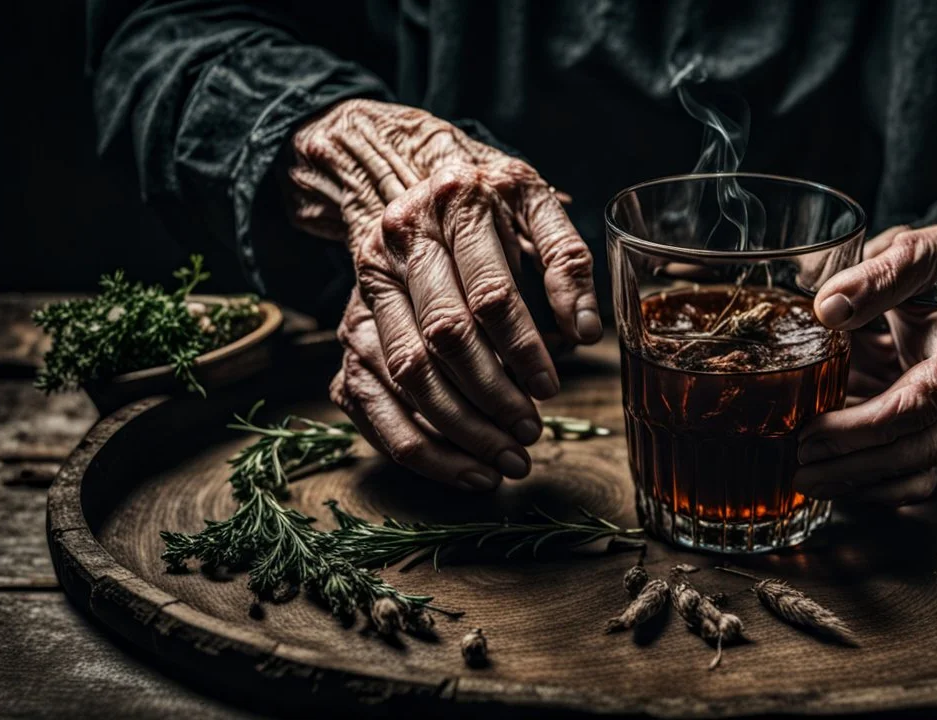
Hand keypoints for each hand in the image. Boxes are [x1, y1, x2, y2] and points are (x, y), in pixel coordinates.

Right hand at [287, 99, 602, 489]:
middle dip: (491, 397)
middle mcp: (396, 247)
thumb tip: (588, 330)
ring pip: (403, 375)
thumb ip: (568, 260)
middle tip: (530, 436)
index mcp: (451, 208)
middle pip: (441, 340)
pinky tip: (459, 470)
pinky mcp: (347, 330)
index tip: (551, 389)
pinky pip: (369, 399)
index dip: (523, 348)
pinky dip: (412, 443)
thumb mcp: (534, 203)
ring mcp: (363, 292)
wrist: (400, 174)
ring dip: (455, 430)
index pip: (489, 294)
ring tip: (503, 464)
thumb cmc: (483, 198)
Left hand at [794, 196, 936, 503]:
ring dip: (862, 485)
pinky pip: (916, 479)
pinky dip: (875, 489)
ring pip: (921, 473)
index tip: (811, 434)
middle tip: (799, 466)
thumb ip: (875, 278)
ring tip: (806, 482)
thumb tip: (828, 307)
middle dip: (856, 466)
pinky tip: (833, 484)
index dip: (862, 428)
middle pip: (921, 450)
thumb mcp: (913, 258)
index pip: (917, 406)